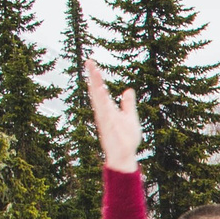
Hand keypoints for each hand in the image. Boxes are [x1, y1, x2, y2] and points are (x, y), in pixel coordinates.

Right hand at [83, 58, 141, 173]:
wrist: (125, 156)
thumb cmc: (127, 139)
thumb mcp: (130, 117)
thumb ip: (128, 104)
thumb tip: (128, 90)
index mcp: (109, 109)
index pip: (101, 90)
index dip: (96, 77)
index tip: (91, 63)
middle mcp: (104, 112)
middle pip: (97, 92)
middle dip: (93, 77)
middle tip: (89, 62)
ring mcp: (105, 120)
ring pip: (99, 100)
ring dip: (96, 87)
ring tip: (93, 72)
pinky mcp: (108, 128)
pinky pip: (104, 113)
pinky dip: (102, 104)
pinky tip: (100, 93)